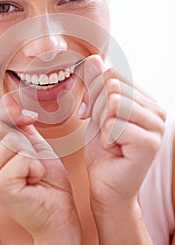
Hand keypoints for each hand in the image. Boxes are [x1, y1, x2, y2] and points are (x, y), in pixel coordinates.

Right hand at [0, 95, 80, 244]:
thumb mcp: (34, 146)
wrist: (60, 214)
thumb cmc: (48, 182)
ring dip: (33, 156)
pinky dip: (35, 166)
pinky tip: (35, 181)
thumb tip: (6, 97)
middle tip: (35, 163)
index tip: (32, 119)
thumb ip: (19, 125)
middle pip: (1, 129)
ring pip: (12, 142)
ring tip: (35, 174)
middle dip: (27, 141)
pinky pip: (21, 158)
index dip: (14, 115)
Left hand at [78, 55, 165, 212]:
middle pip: (112, 85)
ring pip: (113, 101)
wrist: (104, 186)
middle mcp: (157, 109)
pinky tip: (111, 149)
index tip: (88, 111)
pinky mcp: (150, 142)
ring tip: (106, 138)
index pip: (114, 74)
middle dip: (95, 107)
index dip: (94, 91)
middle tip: (98, 128)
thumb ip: (96, 85)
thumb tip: (94, 58)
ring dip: (100, 122)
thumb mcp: (95, 111)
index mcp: (146, 100)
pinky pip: (114, 123)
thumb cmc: (101, 150)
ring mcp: (157, 126)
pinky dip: (104, 136)